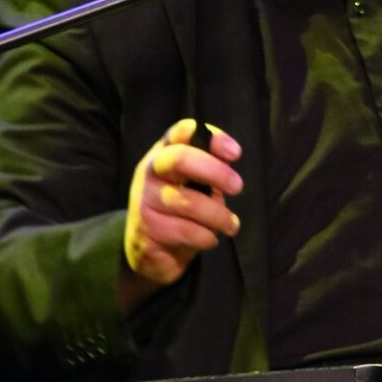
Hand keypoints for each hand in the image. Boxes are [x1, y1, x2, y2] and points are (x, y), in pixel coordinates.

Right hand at [119, 118, 242, 313]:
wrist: (147, 249)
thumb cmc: (179, 208)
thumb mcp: (194, 183)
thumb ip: (210, 168)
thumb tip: (230, 157)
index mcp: (164, 153)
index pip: (182, 132)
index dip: (212, 138)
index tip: (236, 153)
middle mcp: (149, 172)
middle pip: (180, 158)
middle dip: (215, 171)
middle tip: (237, 187)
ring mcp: (144, 201)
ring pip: (189, 202)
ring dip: (219, 216)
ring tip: (231, 225)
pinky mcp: (145, 230)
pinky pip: (186, 231)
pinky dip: (206, 237)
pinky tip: (209, 239)